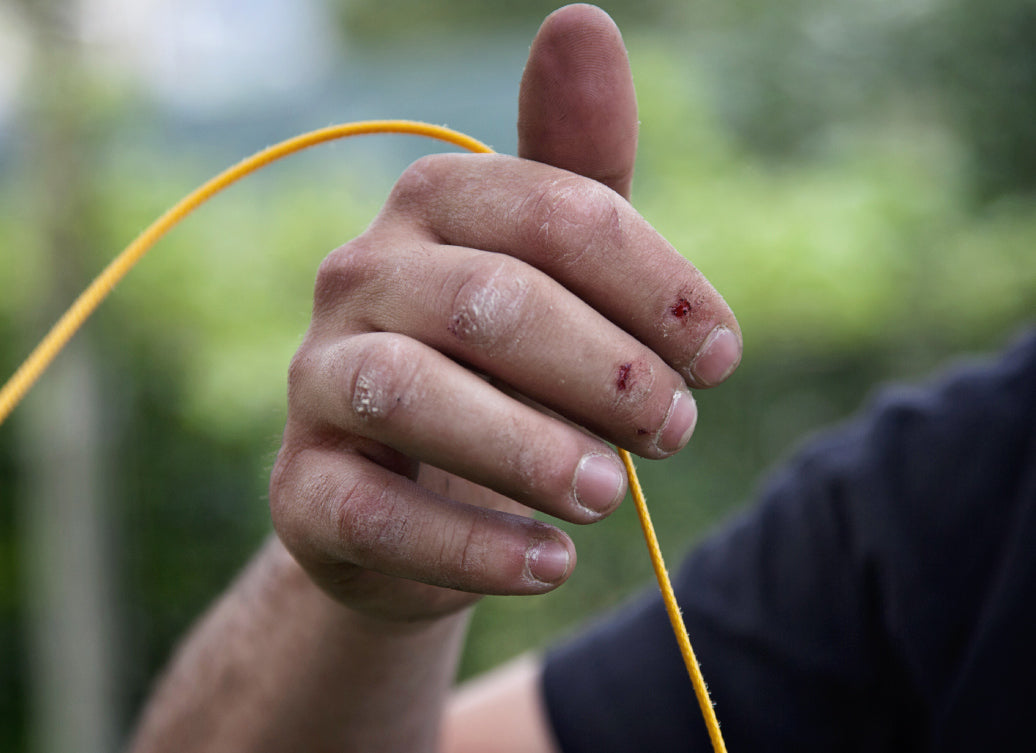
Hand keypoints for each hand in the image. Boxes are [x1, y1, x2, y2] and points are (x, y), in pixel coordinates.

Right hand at [269, 4, 740, 621]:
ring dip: (534, 450)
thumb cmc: (499, 364)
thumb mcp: (546, 268)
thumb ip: (576, 168)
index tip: (722, 355)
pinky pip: (376, 512)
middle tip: (675, 430)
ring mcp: (318, 383)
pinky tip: (550, 563)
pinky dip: (472, 543)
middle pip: (492, 300)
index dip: (657, 284)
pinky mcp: (304, 490)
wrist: (408, 486)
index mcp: (433, 205)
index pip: (556, 214)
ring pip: (415, 395)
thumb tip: (583, 21)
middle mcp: (359, 277)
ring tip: (611, 495)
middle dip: (606, 370)